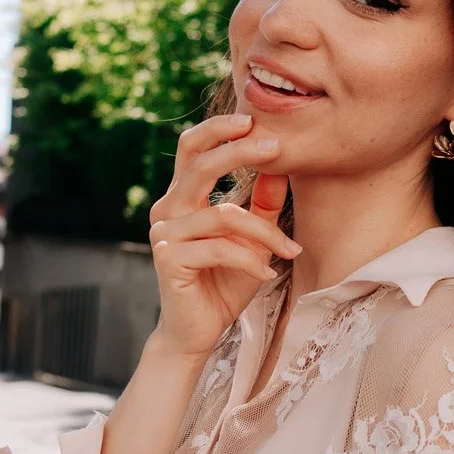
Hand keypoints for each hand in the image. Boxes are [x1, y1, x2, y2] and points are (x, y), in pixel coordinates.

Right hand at [147, 112, 298, 361]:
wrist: (198, 332)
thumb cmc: (224, 283)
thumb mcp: (252, 240)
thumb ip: (262, 206)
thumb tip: (280, 168)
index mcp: (182, 197)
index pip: (191, 148)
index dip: (217, 129)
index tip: (253, 121)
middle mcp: (168, 209)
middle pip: (199, 165)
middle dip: (238, 151)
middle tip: (276, 146)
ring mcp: (163, 233)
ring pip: (223, 214)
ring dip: (264, 233)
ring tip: (289, 251)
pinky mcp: (167, 258)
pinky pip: (218, 247)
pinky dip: (249, 260)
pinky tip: (266, 275)